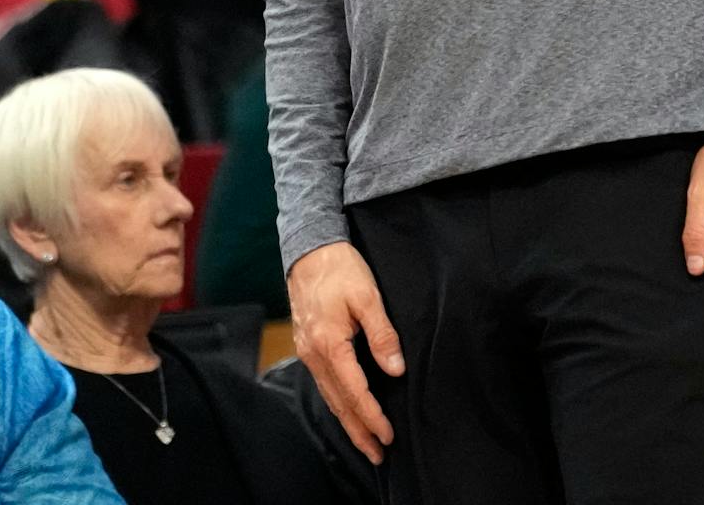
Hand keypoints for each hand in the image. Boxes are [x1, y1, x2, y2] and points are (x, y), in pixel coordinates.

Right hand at [287, 242, 401, 464]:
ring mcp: (307, 351)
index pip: (355, 392)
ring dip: (348, 421)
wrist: (309, 249)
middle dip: (359, 431)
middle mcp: (314, 354)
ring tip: (365, 441)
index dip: (373, 416)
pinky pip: (323, 383)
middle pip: (338, 403)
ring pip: (329, 396)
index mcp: (330, 344)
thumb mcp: (368, 297)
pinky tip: (346, 409)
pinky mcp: (307, 345)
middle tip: (377, 454)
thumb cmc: (340, 268)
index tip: (389, 435)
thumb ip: (382, 335)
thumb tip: (395, 370)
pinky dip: (337, 402)